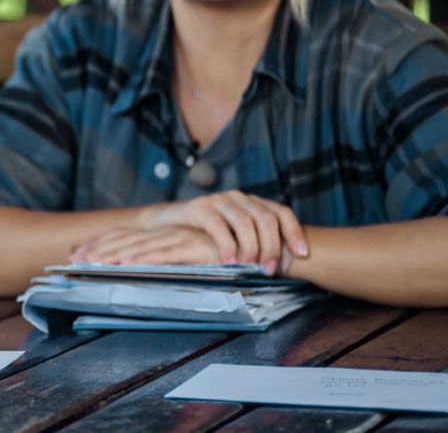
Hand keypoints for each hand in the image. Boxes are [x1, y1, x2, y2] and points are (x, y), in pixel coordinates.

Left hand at [71, 226, 220, 265]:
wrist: (265, 248)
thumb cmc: (232, 258)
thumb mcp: (196, 261)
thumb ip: (175, 265)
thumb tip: (145, 275)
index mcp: (168, 235)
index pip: (128, 237)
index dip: (103, 244)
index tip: (79, 253)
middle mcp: (170, 234)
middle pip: (126, 240)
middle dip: (98, 249)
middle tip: (73, 259)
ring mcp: (181, 238)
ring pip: (140, 247)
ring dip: (113, 255)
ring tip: (90, 264)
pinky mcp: (194, 247)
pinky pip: (164, 254)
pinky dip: (143, 260)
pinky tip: (126, 266)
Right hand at [136, 191, 308, 272]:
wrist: (165, 226)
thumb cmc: (202, 237)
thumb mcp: (233, 238)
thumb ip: (254, 242)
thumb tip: (282, 265)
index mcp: (251, 202)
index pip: (281, 212)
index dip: (294, 232)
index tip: (302, 254)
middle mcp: (237, 197)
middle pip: (266, 218)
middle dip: (272, 245)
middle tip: (270, 269)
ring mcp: (217, 201)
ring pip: (245, 221)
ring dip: (252, 248)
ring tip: (251, 267)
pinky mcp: (199, 208)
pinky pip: (219, 226)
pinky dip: (227, 246)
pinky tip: (229, 262)